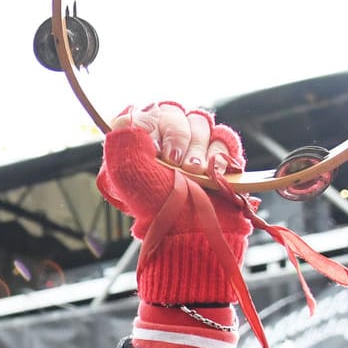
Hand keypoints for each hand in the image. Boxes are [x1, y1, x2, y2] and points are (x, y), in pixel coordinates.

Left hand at [97, 102, 251, 305]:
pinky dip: (223, 152)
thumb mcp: (124, 177)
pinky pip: (226, 139)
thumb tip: (128, 116)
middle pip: (179, 114)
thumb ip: (122, 142)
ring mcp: (195, 147)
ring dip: (201, 147)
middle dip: (181, 138)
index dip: (157, 127)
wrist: (187, 235)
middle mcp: (167, 140)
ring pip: (202, 123)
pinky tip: (216, 172)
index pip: (151, 112)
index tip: (161, 153)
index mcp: (141, 141)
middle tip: (180, 165)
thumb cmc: (153, 210)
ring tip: (197, 173)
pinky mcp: (221, 157)